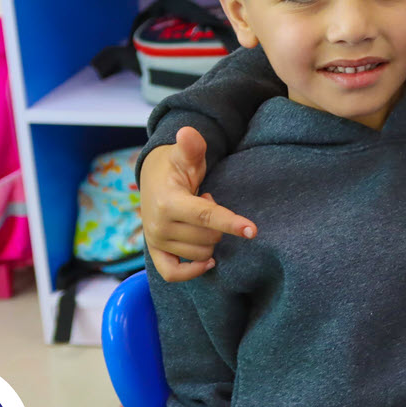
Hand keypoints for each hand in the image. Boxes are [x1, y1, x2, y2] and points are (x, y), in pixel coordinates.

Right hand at [140, 127, 256, 282]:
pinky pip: (173, 274)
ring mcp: (155, 241)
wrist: (153, 178)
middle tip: (206, 202)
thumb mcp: (186, 155)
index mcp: (168, 202)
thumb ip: (191, 146)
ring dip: (207, 237)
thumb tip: (188, 132)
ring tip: (198, 216)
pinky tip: (208, 261)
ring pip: (200, 253)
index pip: (205, 216)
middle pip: (209, 238)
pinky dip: (192, 271)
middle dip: (218, 223)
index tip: (253, 230)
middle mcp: (158, 225)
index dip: (231, 223)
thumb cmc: (176, 166)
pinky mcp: (154, 252)